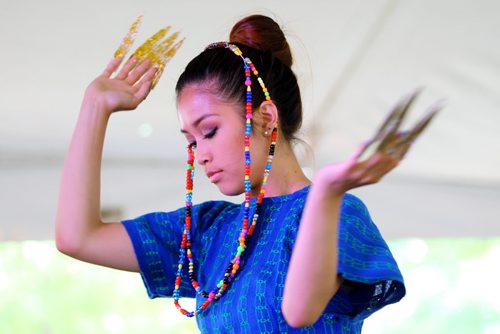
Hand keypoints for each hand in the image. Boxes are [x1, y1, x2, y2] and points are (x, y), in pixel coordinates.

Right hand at [82, 16, 183, 114]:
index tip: (156, 67)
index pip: (143, 82)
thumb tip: (150, 82)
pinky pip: (110, 69)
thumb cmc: (116, 104)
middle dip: (142, 68)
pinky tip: (120, 57)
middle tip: (149, 59)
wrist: (98, 104)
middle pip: (135, 75)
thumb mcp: (134, 101)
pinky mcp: (103, 79)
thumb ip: (143, 92)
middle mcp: (123, 88)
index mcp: (131, 93)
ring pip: (124, 71)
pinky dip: (114, 63)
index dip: (149, 75)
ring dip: (131, 64)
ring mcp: (113, 83)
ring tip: (137, 56)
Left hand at [315, 90, 443, 194]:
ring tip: (394, 130)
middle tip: (411, 127)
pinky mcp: (346, 170)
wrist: (327, 189)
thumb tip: (392, 138)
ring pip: (377, 158)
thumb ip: (379, 157)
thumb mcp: (365, 168)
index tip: (416, 134)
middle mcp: (372, 175)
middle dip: (402, 143)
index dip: (407, 147)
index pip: (397, 160)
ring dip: (386, 144)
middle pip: (391, 158)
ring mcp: (359, 173)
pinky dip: (361, 150)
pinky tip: (367, 141)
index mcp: (378, 174)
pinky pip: (355, 159)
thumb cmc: (345, 176)